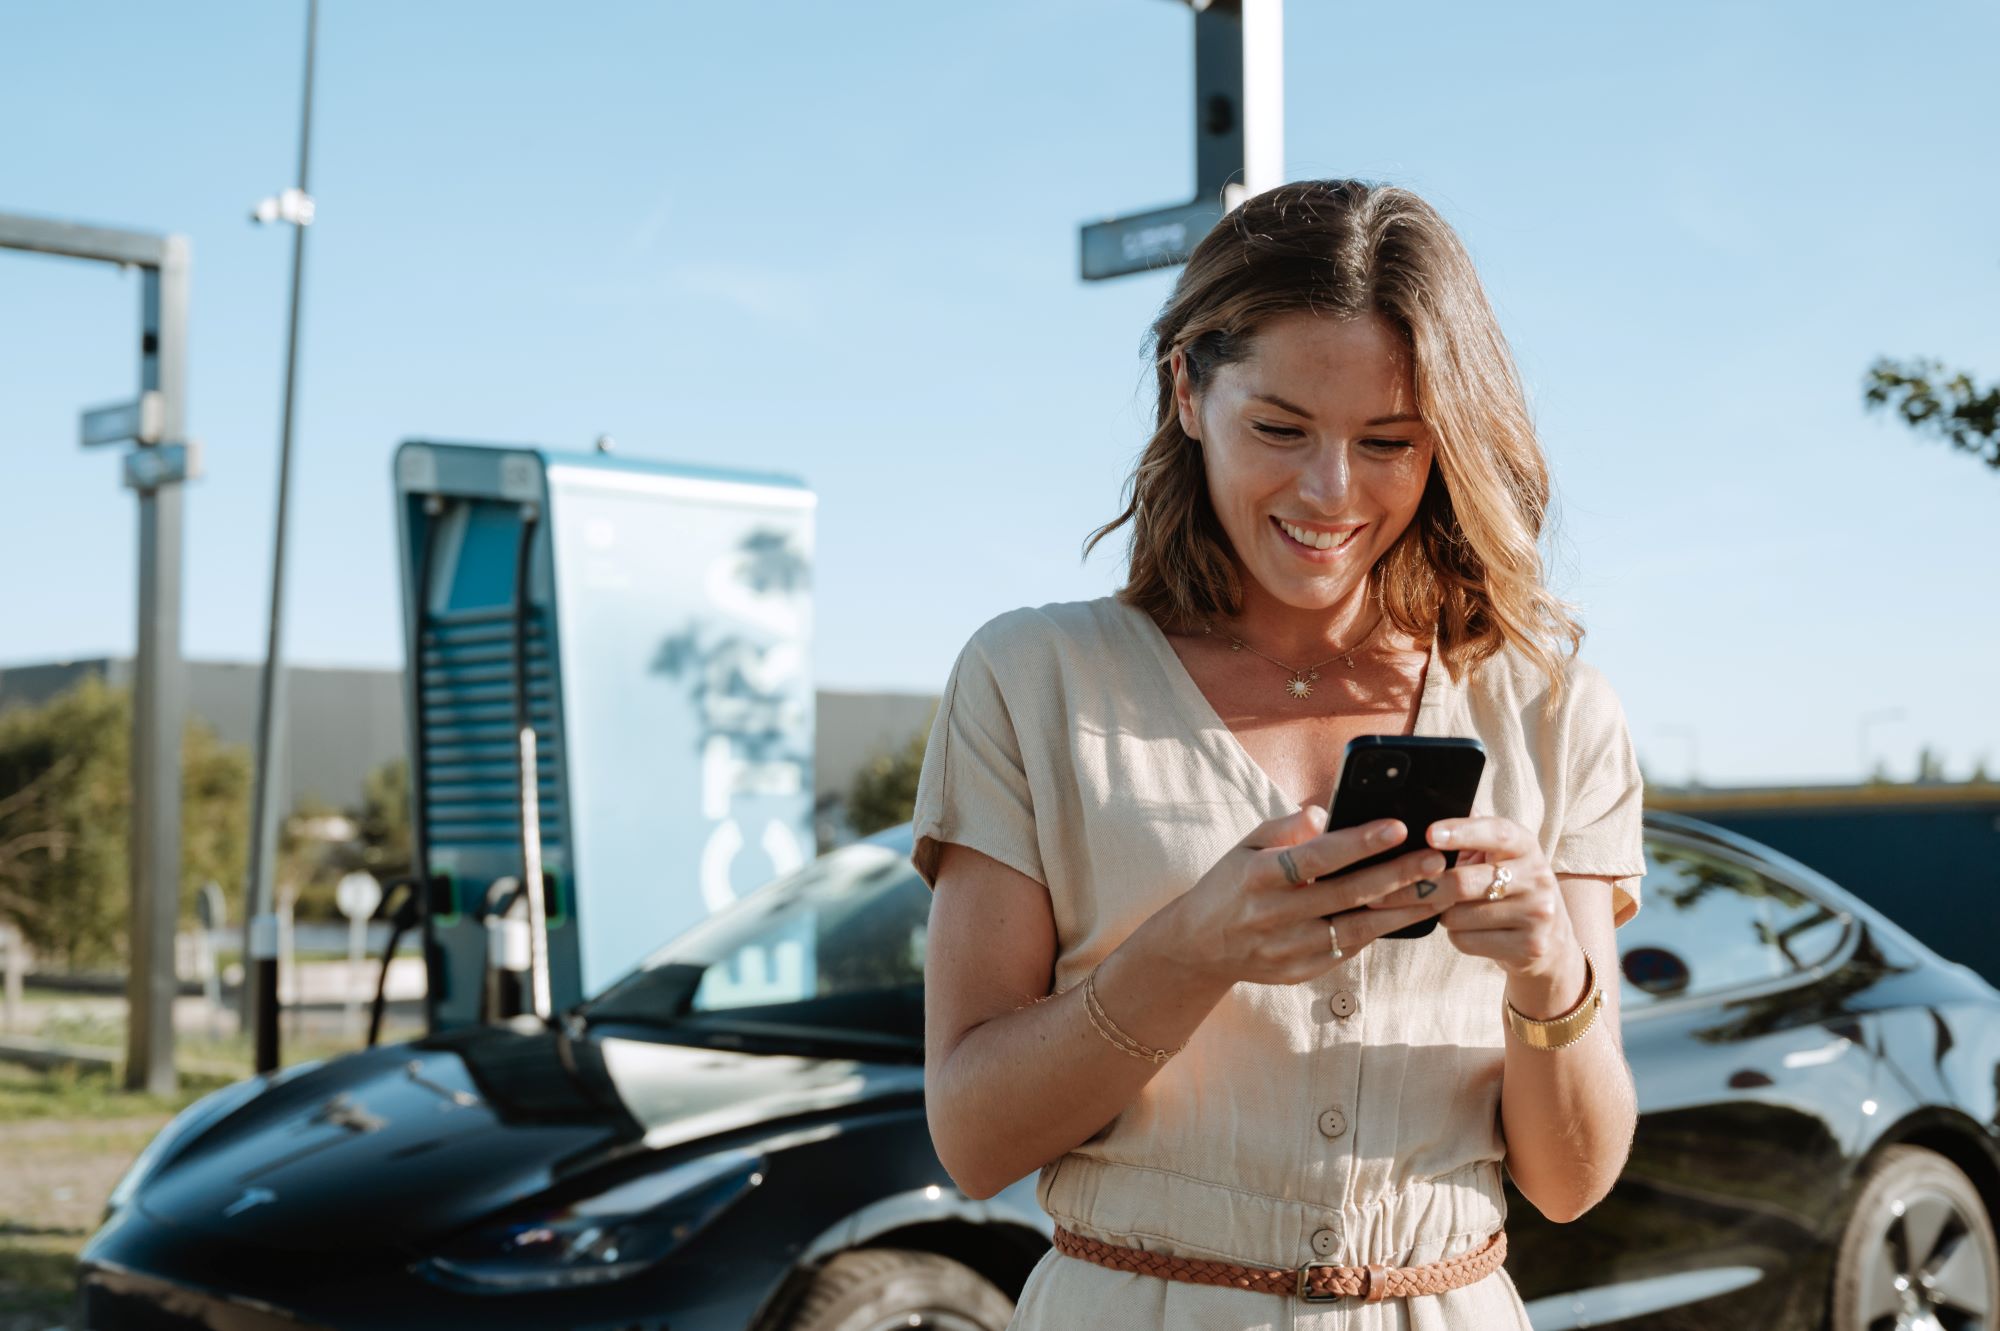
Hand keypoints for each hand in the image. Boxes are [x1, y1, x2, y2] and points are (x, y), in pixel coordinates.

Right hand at [1164, 805, 1451, 986]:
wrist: (1200, 946)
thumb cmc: (1232, 884)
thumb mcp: (1245, 846)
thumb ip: (1284, 827)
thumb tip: (1323, 812)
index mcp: (1258, 875)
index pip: (1315, 857)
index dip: (1358, 843)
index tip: (1398, 826)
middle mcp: (1273, 914)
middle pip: (1346, 894)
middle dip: (1398, 875)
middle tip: (1438, 859)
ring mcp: (1288, 948)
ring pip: (1359, 928)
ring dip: (1406, 908)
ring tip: (1443, 888)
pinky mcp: (1302, 971)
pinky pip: (1351, 948)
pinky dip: (1384, 929)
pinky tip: (1414, 911)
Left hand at [1365, 815, 1579, 989]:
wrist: (1549, 940)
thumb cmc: (1504, 884)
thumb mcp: (1496, 854)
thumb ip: (1468, 832)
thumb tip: (1420, 808)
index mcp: (1525, 844)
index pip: (1495, 832)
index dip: (1461, 832)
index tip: (1429, 833)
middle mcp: (1537, 875)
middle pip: (1463, 882)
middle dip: (1419, 888)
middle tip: (1384, 891)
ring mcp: (1538, 913)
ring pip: (1459, 915)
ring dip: (1440, 914)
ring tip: (1448, 908)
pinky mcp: (1530, 946)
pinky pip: (1467, 941)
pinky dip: (1456, 936)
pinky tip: (1468, 929)